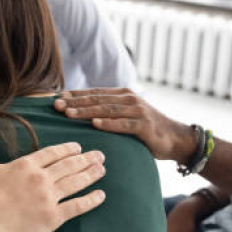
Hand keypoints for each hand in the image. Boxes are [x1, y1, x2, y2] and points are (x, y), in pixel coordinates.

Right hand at [0, 125, 106, 231]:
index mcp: (24, 165)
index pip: (52, 153)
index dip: (67, 149)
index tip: (78, 147)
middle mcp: (40, 178)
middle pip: (68, 165)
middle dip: (86, 158)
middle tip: (100, 155)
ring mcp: (48, 198)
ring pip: (76, 182)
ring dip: (91, 174)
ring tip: (102, 169)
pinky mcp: (51, 218)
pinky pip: (77, 206)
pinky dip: (91, 200)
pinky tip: (101, 195)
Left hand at [55, 89, 196, 163]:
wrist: (176, 138)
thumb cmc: (146, 130)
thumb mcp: (126, 117)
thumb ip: (108, 113)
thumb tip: (83, 114)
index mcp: (121, 95)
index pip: (93, 93)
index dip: (74, 95)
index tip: (55, 98)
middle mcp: (128, 99)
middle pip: (96, 99)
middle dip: (74, 102)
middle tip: (56, 105)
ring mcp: (137, 110)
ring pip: (106, 110)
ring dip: (86, 111)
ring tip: (68, 113)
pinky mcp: (144, 124)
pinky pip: (123, 124)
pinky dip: (109, 123)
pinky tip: (95, 124)